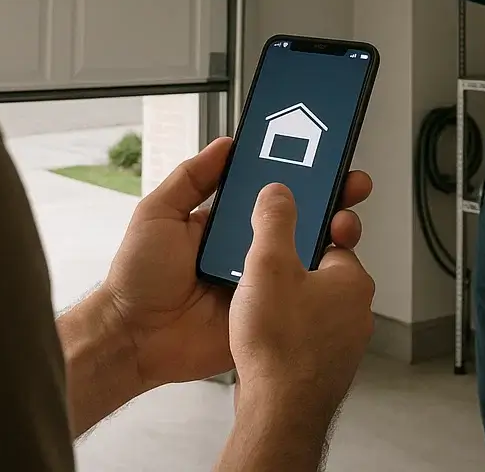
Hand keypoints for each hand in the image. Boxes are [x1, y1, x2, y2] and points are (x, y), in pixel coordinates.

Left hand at [100, 137, 372, 392]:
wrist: (134, 338)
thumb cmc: (137, 276)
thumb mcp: (158, 213)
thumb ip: (192, 177)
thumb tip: (226, 144)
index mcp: (223, 222)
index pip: (267, 192)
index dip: (294, 175)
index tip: (321, 159)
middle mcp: (245, 248)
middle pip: (295, 220)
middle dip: (327, 201)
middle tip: (350, 186)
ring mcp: (258, 281)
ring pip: (303, 255)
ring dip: (329, 236)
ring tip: (344, 221)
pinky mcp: (264, 313)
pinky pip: (295, 295)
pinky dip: (316, 281)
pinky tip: (331, 263)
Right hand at [228, 184, 375, 435]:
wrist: (277, 413)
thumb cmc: (281, 347)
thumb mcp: (268, 263)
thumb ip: (274, 219)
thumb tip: (279, 192)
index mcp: (352, 280)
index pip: (336, 234)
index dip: (312, 223)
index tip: (296, 215)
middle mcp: (355, 311)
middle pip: (322, 265)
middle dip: (295, 260)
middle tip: (268, 261)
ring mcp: (341, 341)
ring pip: (312, 300)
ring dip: (287, 294)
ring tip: (258, 298)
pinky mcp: (322, 364)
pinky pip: (303, 330)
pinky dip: (285, 325)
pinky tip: (261, 329)